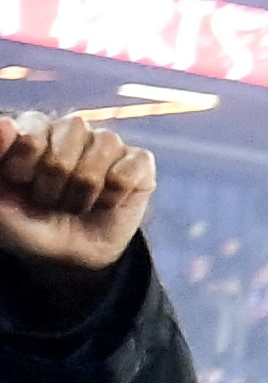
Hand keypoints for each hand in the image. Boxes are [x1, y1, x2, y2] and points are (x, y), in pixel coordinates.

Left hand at [0, 112, 155, 322]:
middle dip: (52, 189)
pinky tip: (106, 202)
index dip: (23, 169)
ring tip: (76, 204)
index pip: (29, 137)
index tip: (20, 185)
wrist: (70, 258)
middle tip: (50, 201)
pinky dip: (111, 198)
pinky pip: (126, 173)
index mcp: (34, 129)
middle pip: (61, 154)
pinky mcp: (140, 162)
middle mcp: (72, 129)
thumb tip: (3, 123)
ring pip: (95, 164)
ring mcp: (108, 143)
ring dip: (81, 197)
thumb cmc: (28, 224)